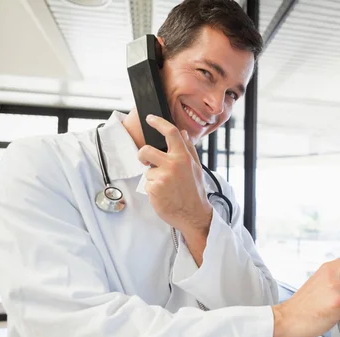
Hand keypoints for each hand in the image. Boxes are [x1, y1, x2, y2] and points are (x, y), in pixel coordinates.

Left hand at [138, 115, 211, 236]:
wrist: (194, 215)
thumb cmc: (195, 191)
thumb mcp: (196, 168)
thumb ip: (189, 149)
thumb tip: (182, 133)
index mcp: (184, 157)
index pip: (170, 133)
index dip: (158, 122)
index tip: (150, 118)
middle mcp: (173, 164)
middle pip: (146, 150)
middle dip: (143, 155)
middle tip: (147, 161)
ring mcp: (162, 177)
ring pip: (147, 170)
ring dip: (152, 177)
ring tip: (165, 186)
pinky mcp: (154, 189)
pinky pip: (146, 183)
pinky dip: (152, 189)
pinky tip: (163, 194)